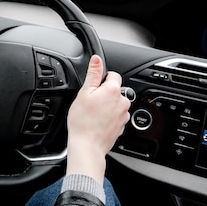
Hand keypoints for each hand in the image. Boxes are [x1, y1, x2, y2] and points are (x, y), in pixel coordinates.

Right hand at [65, 55, 130, 184]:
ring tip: (92, 114)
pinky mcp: (122, 126)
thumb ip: (93, 74)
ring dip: (106, 106)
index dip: (101, 79)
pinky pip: (115, 116)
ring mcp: (124, 115)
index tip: (93, 87)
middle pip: (114, 90)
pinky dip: (108, 117)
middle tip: (89, 102)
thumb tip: (97, 59)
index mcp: (114, 91)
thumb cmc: (83, 121)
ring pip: (115, 104)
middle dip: (104, 93)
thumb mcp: (84, 93)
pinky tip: (97, 122)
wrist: (87, 146)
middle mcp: (123, 102)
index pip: (113, 75)